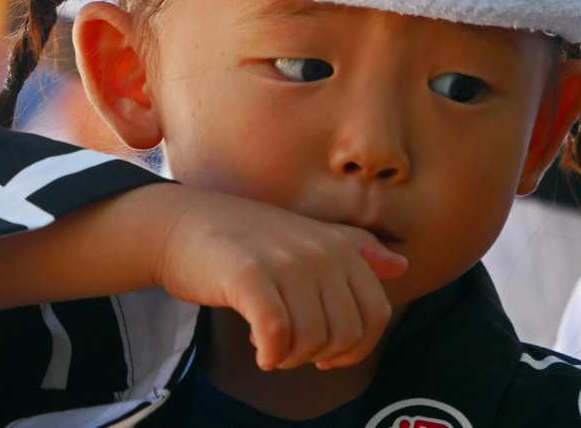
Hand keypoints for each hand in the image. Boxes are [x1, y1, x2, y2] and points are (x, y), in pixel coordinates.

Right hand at [150, 189, 406, 370]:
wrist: (178, 223)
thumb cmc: (243, 237)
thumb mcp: (305, 236)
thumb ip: (355, 249)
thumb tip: (402, 265)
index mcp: (340, 245)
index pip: (376, 314)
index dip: (354, 346)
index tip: (325, 352)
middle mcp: (319, 250)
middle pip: (346, 333)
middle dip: (319, 355)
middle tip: (290, 348)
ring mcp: (286, 261)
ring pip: (313, 340)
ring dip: (291, 358)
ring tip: (270, 344)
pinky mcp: (250, 276)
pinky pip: (278, 336)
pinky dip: (270, 354)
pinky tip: (258, 348)